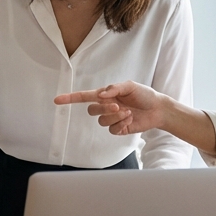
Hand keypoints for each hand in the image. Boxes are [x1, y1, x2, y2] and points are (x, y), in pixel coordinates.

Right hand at [54, 81, 168, 134]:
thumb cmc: (144, 94)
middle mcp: (106, 107)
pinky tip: (130, 120)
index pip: (83, 97)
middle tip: (118, 106)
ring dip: (115, 117)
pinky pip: (112, 130)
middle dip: (103, 109)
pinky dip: (121, 125)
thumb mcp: (130, 86)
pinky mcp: (118, 129)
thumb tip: (100, 95)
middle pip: (91, 110)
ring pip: (102, 121)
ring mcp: (111, 119)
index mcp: (105, 95)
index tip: (57, 100)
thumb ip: (114, 88)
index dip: (70, 98)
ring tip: (128, 113)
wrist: (157, 109)